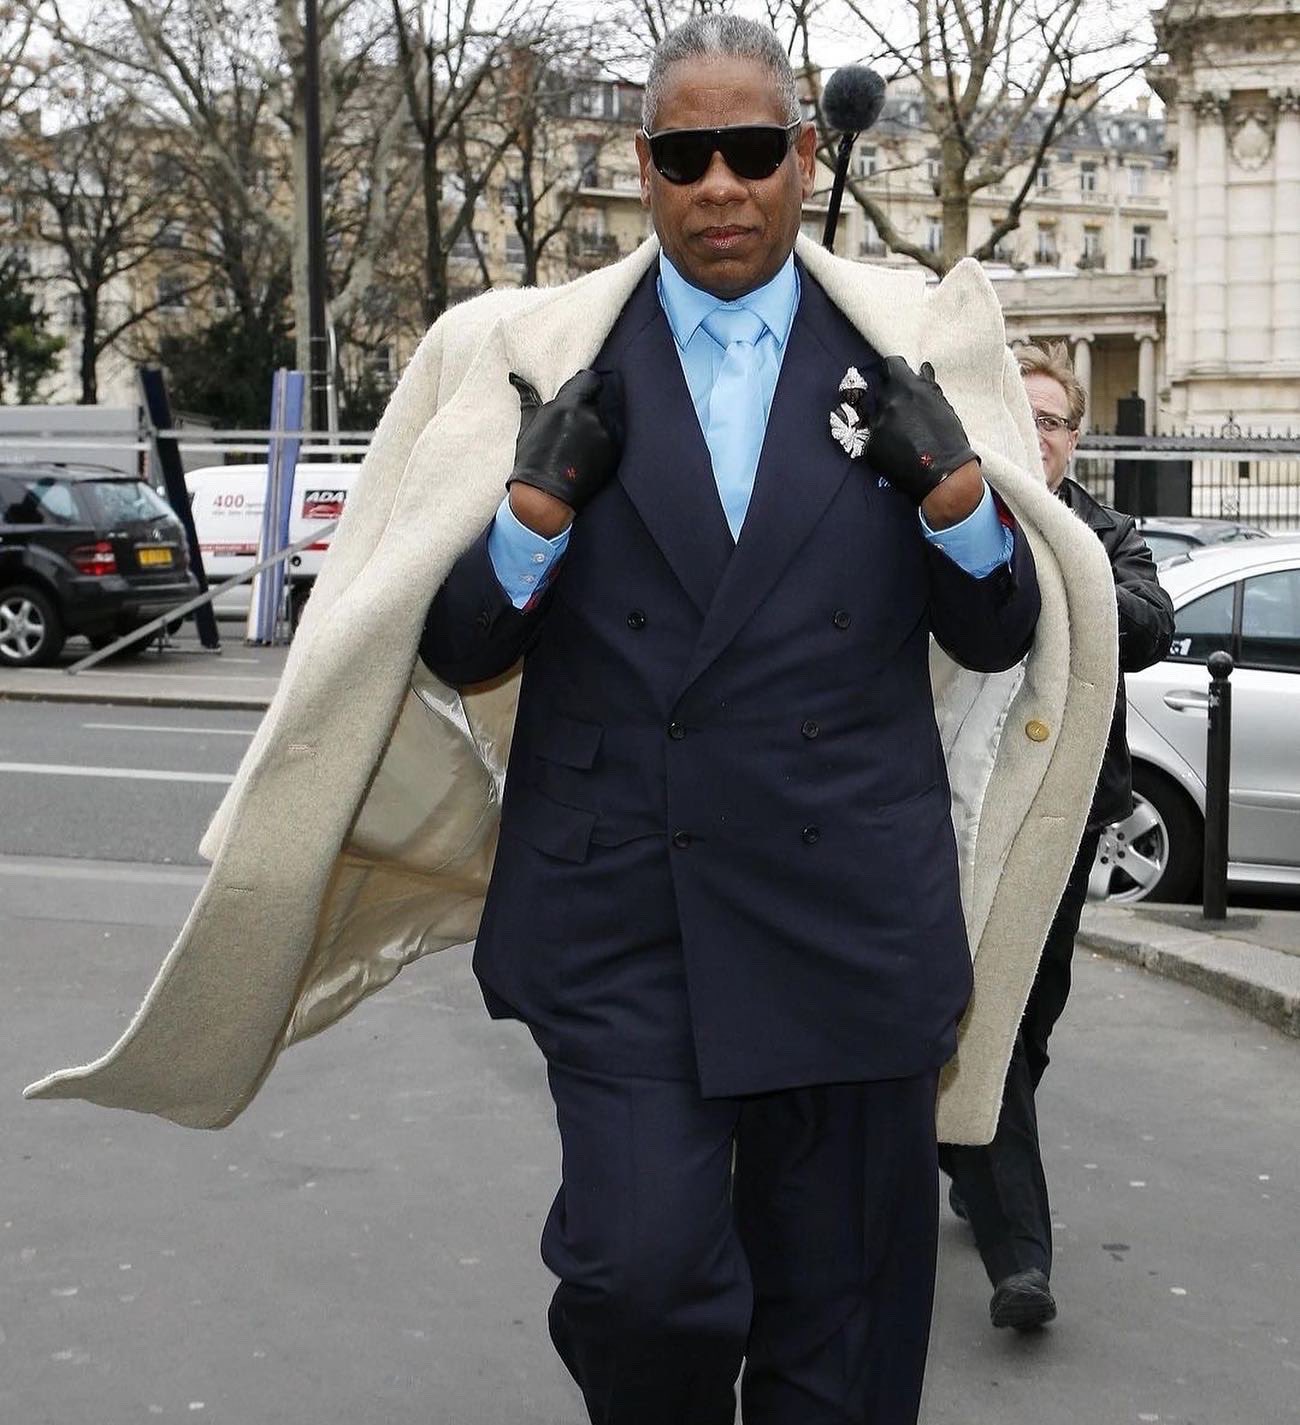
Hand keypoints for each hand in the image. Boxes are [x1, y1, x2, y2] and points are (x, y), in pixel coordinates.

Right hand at [506, 370, 622, 528]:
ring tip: (578, 447)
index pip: (591, 380)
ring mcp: (605, 435)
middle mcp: (590, 417)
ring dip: (596, 428)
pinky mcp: (614, 452)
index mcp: (568, 406)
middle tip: (574, 429)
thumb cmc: (532, 461)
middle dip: (588, 411)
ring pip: (606, 421)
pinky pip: (611, 439)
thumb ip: (529, 399)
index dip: (586, 387)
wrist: (545, 497)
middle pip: (597, 402)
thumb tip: (517, 379)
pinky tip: (586, 458)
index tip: (580, 395)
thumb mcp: (527, 426)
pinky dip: (602, 445)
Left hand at [864, 356, 977, 506]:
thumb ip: (928, 387)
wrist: (944, 477)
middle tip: (906, 415)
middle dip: (892, 399)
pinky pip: (873, 439)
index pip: (889, 366)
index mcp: (906, 388)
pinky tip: (898, 451)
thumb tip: (921, 369)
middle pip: (882, 392)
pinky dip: (883, 443)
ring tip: (904, 437)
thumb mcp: (943, 407)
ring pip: (876, 416)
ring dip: (886, 421)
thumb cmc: (950, 440)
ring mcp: (876, 426)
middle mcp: (887, 403)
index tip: (899, 379)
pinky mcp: (869, 447)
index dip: (895, 373)